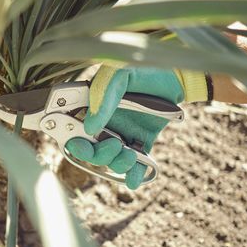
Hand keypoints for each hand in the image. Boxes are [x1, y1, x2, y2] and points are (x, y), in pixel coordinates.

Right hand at [65, 66, 185, 189]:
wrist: (175, 72)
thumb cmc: (141, 67)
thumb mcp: (118, 74)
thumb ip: (102, 96)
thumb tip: (91, 128)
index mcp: (91, 107)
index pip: (72, 129)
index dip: (72, 141)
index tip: (78, 143)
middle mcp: (104, 123)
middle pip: (90, 150)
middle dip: (97, 155)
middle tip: (114, 144)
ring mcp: (122, 134)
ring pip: (110, 160)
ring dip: (117, 164)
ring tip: (131, 154)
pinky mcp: (142, 142)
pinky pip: (135, 165)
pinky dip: (133, 176)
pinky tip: (134, 179)